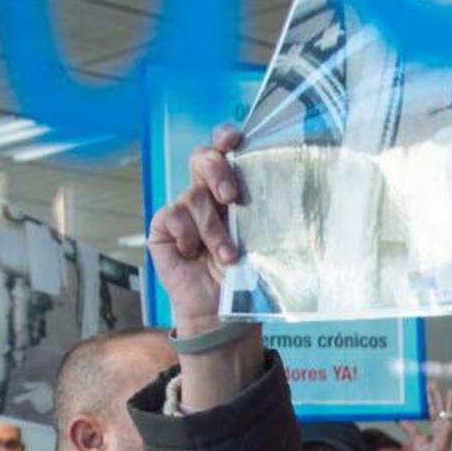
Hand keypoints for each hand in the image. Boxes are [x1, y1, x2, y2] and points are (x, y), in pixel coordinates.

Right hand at [148, 124, 245, 334]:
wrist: (223, 313)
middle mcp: (206, 195)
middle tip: (232, 197)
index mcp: (232, 191)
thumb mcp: (262, 240)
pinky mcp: (163, 229)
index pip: (225, 151)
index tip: (235, 139)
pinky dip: (186, 234)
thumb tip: (287, 185)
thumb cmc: (247, 277)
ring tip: (226, 256)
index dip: (226, 137)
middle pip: (202, 158)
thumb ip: (264, 211)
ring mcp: (183, 211)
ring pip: (193, 196)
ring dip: (212, 229)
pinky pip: (171, 215)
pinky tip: (192, 252)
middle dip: (217, 171)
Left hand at [401, 382, 451, 450]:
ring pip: (440, 406)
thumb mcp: (415, 438)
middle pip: (435, 406)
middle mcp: (440, 425)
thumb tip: (399, 417)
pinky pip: (448, 412)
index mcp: (434, 428)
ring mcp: (445, 425)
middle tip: (427, 382)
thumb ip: (409, 427)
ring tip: (433, 383)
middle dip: (431, 394)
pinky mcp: (447, 427)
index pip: (430, 411)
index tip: (424, 392)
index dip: (427, 401)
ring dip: (437, 394)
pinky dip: (450, 403)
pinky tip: (450, 393)